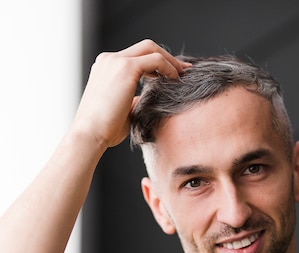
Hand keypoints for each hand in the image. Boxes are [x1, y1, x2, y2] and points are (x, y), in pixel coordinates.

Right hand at [72, 39, 189, 148]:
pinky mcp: (126, 68)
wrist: (90, 134)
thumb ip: (133, 101)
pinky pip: (155, 60)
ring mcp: (116, 61)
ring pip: (151, 48)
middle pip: (145, 47)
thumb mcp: (122, 111)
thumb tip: (146, 101)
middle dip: (166, 57)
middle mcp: (109, 60)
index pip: (136, 57)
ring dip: (170, 60)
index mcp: (106, 68)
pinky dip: (168, 68)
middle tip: (184, 71)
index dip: (156, 64)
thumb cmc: (104, 130)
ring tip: (183, 76)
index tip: (172, 74)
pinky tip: (176, 81)